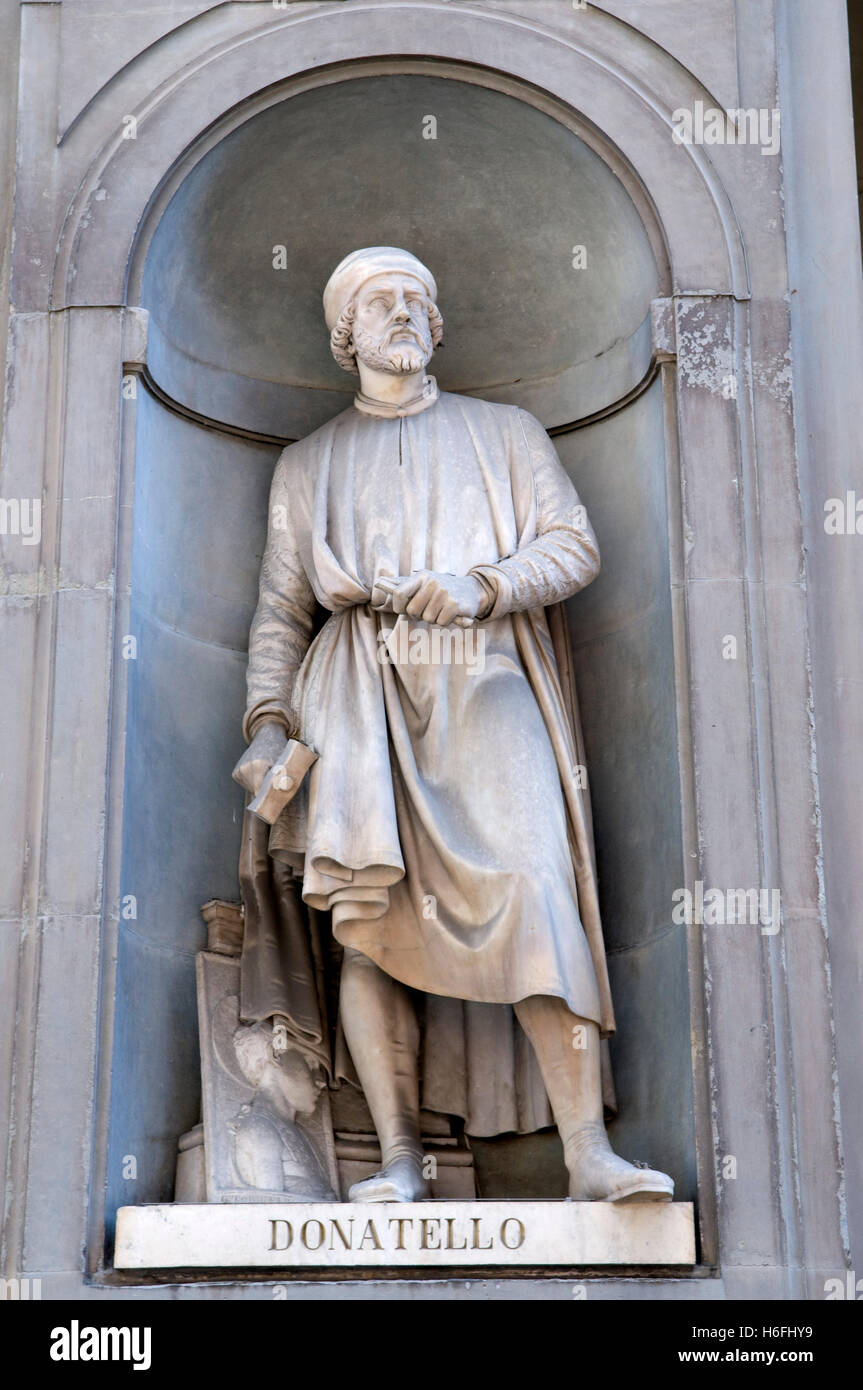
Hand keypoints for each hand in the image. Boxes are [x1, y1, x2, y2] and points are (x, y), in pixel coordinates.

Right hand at [232, 719, 287, 795]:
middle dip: (266, 792)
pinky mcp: (236, 773)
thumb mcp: (285, 762)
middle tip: (275, 788)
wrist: (267, 736)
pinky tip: (260, 774)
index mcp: (258, 765)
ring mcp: (239, 770)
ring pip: (251, 789)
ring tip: (267, 777)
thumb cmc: (279, 750)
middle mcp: (245, 768)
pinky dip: (254, 783)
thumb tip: (283, 794)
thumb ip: (283, 778)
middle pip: (256, 791)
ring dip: (260, 788)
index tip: (275, 800)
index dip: (269, 798)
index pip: (261, 791)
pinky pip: (247, 784)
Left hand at [371, 571, 485, 625]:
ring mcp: (444, 592)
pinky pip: (441, 622)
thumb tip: (379, 583)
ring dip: (435, 618)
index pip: (398, 594)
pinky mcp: (455, 604)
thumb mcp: (425, 583)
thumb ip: (406, 586)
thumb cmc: (443, 590)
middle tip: (429, 610)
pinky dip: (445, 622)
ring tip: (442, 609)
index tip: (404, 610)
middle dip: (420, 615)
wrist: (473, 590)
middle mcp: (432, 582)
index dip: (398, 606)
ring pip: (428, 618)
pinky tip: (452, 613)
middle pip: (412, 611)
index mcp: (421, 576)